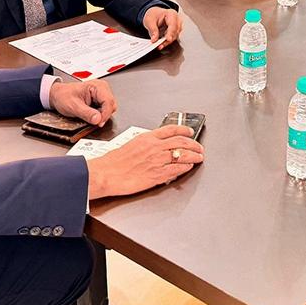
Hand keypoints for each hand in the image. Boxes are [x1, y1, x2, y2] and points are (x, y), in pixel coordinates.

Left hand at [48, 79, 116, 126]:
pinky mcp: (100, 99)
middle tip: (94, 122)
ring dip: (102, 115)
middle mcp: (101, 88)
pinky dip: (100, 114)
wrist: (57, 95)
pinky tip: (91, 115)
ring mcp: (102, 94)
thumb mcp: (73, 106)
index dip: (105, 114)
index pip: (108, 101)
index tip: (99, 123)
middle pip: (111, 105)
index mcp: (97, 86)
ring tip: (90, 117)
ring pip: (110, 108)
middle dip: (104, 115)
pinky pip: (105, 109)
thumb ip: (86, 113)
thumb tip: (98, 119)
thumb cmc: (63, 96)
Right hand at [86, 124, 203, 197]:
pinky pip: (176, 169)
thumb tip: (156, 143)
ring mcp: (157, 161)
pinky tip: (188, 167)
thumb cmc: (113, 161)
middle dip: (193, 144)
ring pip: (182, 155)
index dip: (184, 129)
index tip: (190, 131)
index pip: (171, 129)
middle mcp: (154, 147)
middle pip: (181, 142)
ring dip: (193, 156)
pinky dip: (185, 167)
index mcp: (147, 138)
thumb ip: (146, 143)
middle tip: (199, 147)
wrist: (106, 173)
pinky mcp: (157, 175)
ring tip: (199, 157)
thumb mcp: (131, 143)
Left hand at [142, 6, 182, 47]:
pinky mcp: (175, 32)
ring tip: (159, 45)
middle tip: (160, 45)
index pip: (173, 25)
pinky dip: (166, 41)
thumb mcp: (149, 21)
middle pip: (175, 32)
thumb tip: (154, 39)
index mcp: (171, 14)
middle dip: (168, 39)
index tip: (168, 39)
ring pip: (174, 36)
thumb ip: (153, 30)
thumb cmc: (153, 14)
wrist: (153, 15)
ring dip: (167, 42)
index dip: (171, 33)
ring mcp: (177, 26)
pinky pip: (172, 38)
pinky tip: (161, 44)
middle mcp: (176, 20)